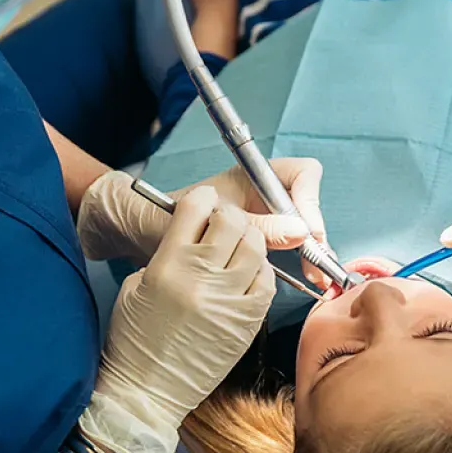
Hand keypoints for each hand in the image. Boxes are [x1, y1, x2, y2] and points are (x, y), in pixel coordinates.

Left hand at [77, 157, 326, 272]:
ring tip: (315, 277)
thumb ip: (258, 226)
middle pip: (307, 203)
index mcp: (251, 176)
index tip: (308, 234)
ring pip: (300, 226)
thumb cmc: (163, 217)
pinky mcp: (253, 239)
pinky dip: (296, 260)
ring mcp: (259, 215)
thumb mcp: (212, 226)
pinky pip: (287, 245)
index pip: (302, 174)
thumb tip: (302, 232)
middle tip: (319, 267)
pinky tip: (300, 279)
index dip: (310, 201)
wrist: (132, 233)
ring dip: (309, 250)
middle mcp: (260, 192)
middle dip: (316, 234)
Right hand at [81, 186, 273, 452]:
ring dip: (249, 242)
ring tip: (237, 252)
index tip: (206, 203)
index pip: (196, 208)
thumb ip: (169, 255)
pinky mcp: (247, 323)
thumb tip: (197, 237)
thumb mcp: (138, 286)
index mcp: (167, 264)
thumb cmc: (134, 339)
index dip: (204, 201)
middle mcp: (201, 278)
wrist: (145, 392)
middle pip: (233, 223)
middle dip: (230, 218)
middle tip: (224, 227)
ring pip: (256, 248)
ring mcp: (228, 301)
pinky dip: (261, 272)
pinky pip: (267, 282)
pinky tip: (248, 277)